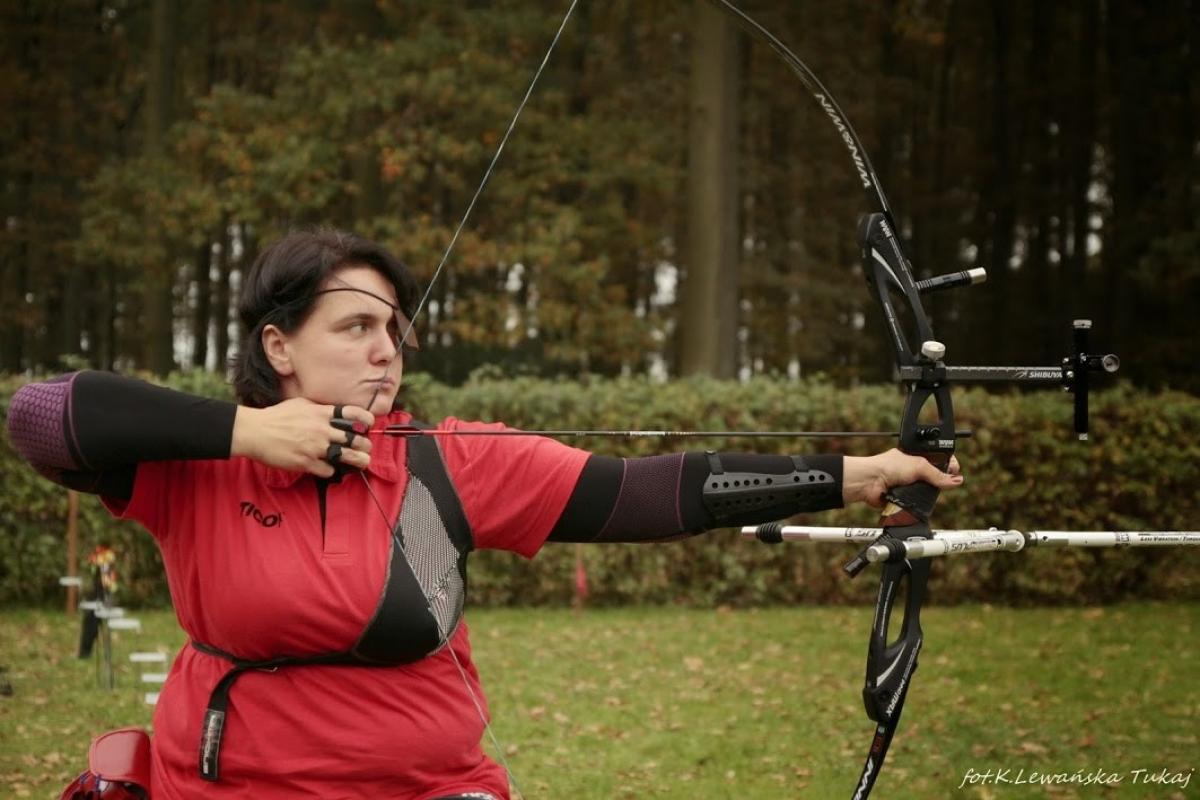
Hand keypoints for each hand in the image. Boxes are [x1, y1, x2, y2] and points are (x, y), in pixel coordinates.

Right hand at [231, 398, 374, 477]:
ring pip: (349, 456)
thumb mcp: (301, 404)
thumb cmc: (277, 416)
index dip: (367, 421)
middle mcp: (322, 429)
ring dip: (359, 461)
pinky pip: (329, 470)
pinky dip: (332, 470)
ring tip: (362, 462)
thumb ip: (321, 409)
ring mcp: (315, 447)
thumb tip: (336, 412)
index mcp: (323, 413)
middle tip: (365, 449)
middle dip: (365, 446)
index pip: (355, 415)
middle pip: (357, 439)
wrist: (255, 431)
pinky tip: (329, 467)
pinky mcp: (306, 463)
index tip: (368, 426)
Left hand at [842, 448, 962, 508]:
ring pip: (927, 490)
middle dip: (940, 481)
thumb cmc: (887, 466)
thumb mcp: (918, 466)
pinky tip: (918, 499)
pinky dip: (919, 502)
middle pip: (935, 476)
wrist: (870, 482)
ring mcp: (908, 483)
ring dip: (928, 492)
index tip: (955, 470)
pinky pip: (918, 502)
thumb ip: (938, 474)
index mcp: (916, 455)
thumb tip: (956, 480)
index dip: (949, 464)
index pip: (939, 458)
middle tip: (945, 483)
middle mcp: (913, 468)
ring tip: (927, 491)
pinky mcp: (904, 496)